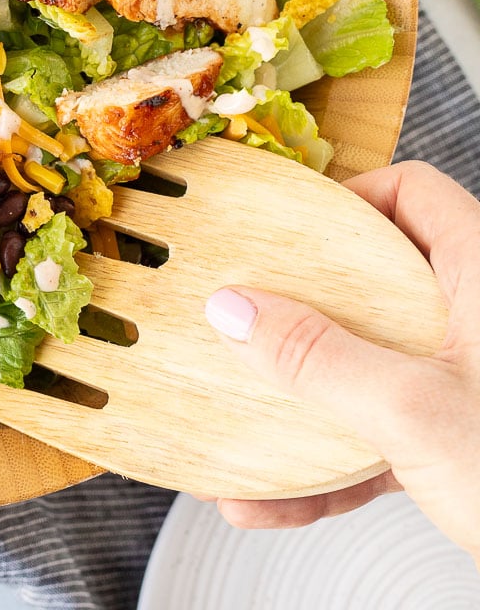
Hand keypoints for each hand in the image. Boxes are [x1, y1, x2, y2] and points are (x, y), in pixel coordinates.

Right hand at [203, 161, 479, 563]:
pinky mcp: (458, 441)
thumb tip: (237, 310)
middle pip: (373, 282)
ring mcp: (466, 382)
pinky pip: (374, 435)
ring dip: (299, 398)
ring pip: (367, 364)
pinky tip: (267, 498)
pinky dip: (322, 466)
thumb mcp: (418, 412)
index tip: (283, 230)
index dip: (347, 199)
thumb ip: (321, 359)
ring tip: (236, 418)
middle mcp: (476, 323)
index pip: (413, 194)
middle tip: (245, 316)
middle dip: (299, 307)